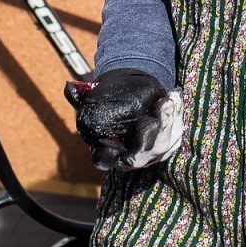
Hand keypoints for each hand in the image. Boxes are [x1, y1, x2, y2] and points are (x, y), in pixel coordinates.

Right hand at [64, 68, 183, 171]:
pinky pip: (175, 135)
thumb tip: (69, 86)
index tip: (117, 138)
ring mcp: (150, 153)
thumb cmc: (107, 103)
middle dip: (148, 141)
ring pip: (162, 147)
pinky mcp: (167, 143)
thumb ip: (80, 97)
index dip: (110, 153)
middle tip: (150, 120)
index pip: (105, 159)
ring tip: (166, 101)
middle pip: (140, 158)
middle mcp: (128, 158)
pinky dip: (175, 117)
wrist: (130, 96)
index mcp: (105, 152)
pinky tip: (172, 97)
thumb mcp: (91, 100)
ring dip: (166, 124)